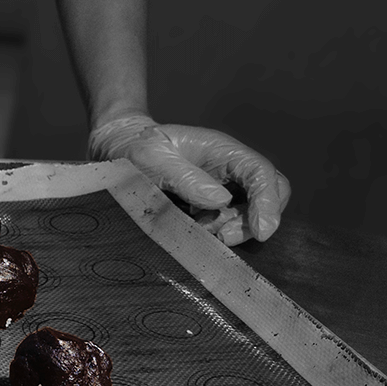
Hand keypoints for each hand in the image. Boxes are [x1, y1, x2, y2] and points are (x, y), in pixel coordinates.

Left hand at [89, 115, 291, 245]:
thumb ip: (184, 177)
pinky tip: (196, 231)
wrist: (118, 150)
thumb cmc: (133, 148)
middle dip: (255, 219)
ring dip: (234, 228)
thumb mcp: (151, 158)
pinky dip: (219, 231)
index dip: (268, 201)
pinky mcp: (210, 204)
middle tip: (225, 236)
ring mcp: (222, 186)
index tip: (262, 231)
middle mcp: (229, 168)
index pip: (260, 172)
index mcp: (221, 149)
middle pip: (268, 192)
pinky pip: (228, 221)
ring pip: (250, 212)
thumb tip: (220, 201)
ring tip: (204, 232)